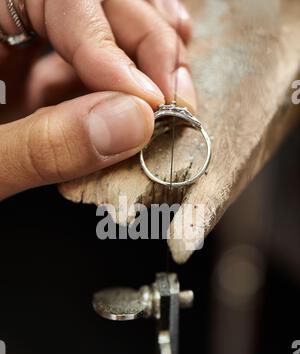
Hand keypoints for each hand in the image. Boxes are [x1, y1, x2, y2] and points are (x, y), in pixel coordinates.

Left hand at [0, 0, 195, 200]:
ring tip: (176, 89)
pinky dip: (134, 79)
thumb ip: (44, 146)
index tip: (146, 98)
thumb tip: (130, 124)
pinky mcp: (43, 81)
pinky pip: (96, 66)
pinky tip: (159, 86)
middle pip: (96, 3)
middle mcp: (11, 24)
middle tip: (173, 96)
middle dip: (146, 44)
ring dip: (150, 56)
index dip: (109, 42)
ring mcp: (30, 50)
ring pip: (107, 26)